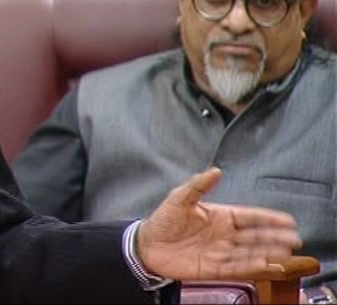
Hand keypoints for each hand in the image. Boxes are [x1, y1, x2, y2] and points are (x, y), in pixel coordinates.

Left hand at [136, 166, 301, 279]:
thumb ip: (197, 185)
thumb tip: (215, 170)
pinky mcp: (213, 268)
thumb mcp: (178, 198)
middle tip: (292, 238)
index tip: (286, 220)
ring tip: (284, 253)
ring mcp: (220, 251)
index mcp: (219, 216)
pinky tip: (264, 265)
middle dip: (274, 237)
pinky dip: (250, 267)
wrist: (145, 245)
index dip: (268, 218)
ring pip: (249, 253)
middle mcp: (224, 235)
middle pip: (254, 236)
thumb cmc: (162, 221)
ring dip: (267, 253)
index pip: (249, 216)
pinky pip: (235, 268)